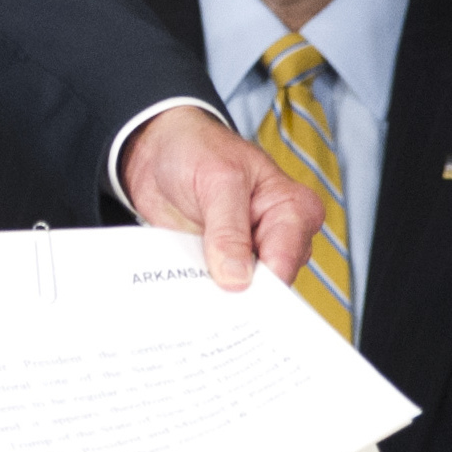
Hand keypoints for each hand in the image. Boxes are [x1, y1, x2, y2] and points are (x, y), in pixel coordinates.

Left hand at [120, 104, 322, 290]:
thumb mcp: (217, 180)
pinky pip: (219, 291)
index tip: (231, 296)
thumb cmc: (198, 149)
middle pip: (270, 284)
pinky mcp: (224, 265)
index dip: (260, 284)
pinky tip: (185, 293)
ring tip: (193, 296)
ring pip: (244, 292)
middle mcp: (279, 236)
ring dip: (218, 296)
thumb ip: (229, 229)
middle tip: (210, 302)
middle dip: (240, 294)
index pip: (285, 259)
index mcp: (293, 208)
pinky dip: (203, 293)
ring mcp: (252, 254)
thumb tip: (238, 279)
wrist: (158, 150)